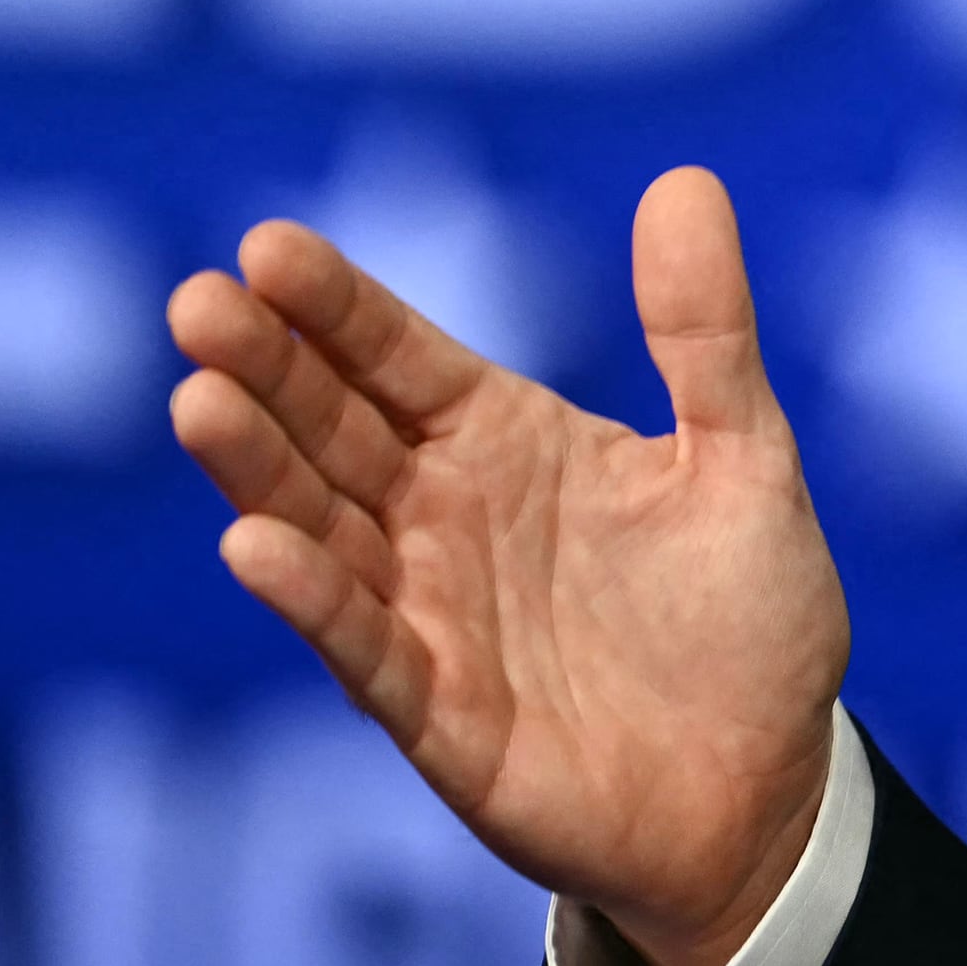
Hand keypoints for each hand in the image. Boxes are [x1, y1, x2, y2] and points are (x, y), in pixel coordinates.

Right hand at [165, 165, 850, 965]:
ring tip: (199, 398)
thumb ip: (706, 332)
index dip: (334, 306)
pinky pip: (362, 646)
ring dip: (258, 468)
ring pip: (321, 526)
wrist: (768, 786)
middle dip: (265, 367)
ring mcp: (429, 612)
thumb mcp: (744, 454)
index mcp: (506, 440)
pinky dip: (312, 598)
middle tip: (198, 303)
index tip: (267, 245)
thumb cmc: (748, 618)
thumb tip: (686, 178)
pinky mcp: (437, 714)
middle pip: (333, 428)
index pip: (396, 357)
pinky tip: (255, 545)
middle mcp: (443, 517)